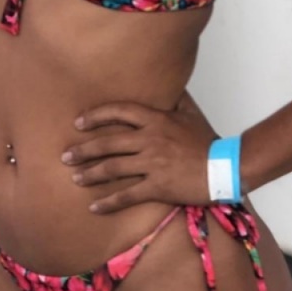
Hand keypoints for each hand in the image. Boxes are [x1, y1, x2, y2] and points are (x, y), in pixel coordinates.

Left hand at [61, 90, 218, 213]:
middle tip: (66, 155)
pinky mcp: (157, 187)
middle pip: (108, 142)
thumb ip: (174, 99)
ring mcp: (152, 164)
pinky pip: (127, 195)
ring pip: (112, 168)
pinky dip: (108, 202)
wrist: (225, 167)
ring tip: (75, 177)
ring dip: (90, 173)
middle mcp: (149, 140)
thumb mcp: (189, 114)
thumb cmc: (207, 142)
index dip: (96, 116)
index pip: (119, 112)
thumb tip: (166, 84)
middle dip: (83, 150)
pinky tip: (94, 207)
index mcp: (155, 120)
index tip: (79, 122)